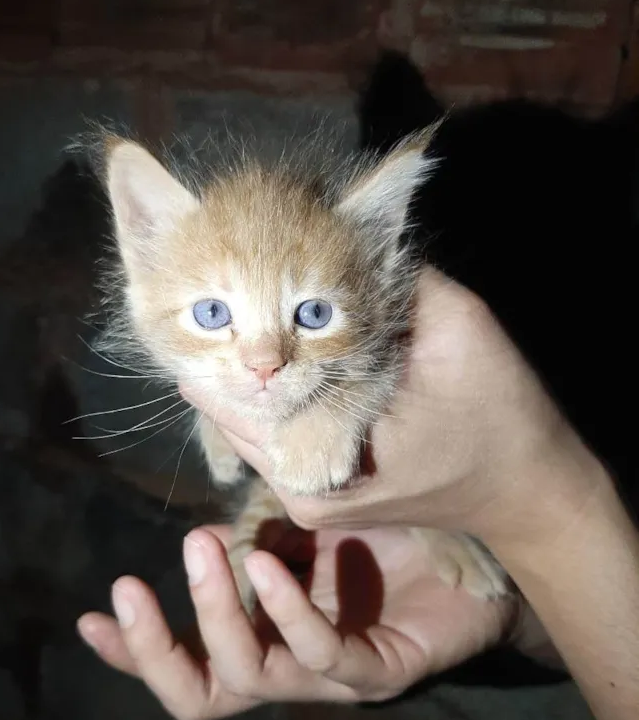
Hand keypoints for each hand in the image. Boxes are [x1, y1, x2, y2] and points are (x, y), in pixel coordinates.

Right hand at [77, 523, 521, 719]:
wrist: (478, 554)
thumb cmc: (388, 542)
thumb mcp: (304, 532)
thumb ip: (254, 535)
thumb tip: (199, 527)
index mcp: (267, 640)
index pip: (189, 665)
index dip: (135, 654)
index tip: (91, 617)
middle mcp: (290, 670)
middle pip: (202, 697)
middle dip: (156, 648)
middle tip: (128, 587)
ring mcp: (332, 680)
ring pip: (251, 676)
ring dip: (216, 611)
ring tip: (203, 549)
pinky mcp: (380, 673)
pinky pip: (322, 657)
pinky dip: (287, 610)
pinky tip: (269, 565)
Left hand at [180, 268, 593, 549]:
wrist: (527, 492)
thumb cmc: (499, 417)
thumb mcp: (458, 334)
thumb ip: (396, 280)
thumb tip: (347, 224)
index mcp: (320, 464)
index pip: (238, 398)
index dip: (216, 339)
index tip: (192, 286)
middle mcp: (300, 488)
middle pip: (231, 412)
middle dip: (223, 354)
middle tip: (195, 291)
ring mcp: (308, 494)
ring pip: (246, 424)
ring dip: (241, 373)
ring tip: (222, 312)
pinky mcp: (321, 490)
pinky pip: (273, 434)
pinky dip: (270, 391)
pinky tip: (268, 353)